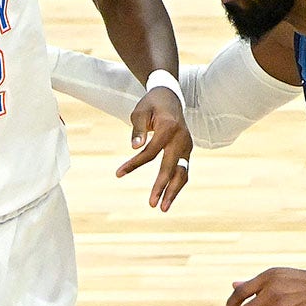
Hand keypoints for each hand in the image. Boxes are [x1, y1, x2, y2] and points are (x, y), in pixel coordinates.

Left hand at [116, 87, 192, 210]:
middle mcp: (182, 138)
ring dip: (174, 191)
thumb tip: (134, 148)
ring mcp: (187, 145)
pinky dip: (176, 184)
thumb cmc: (151, 104)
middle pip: (172, 167)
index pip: (151, 152)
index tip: (118, 173)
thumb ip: (137, 129)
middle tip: (152, 204)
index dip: (134, 164)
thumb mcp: (139, 111)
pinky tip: (168, 197)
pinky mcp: (187, 151)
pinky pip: (183, 170)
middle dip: (162, 186)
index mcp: (169, 128)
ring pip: (183, 172)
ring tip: (163, 208)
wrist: (171, 96)